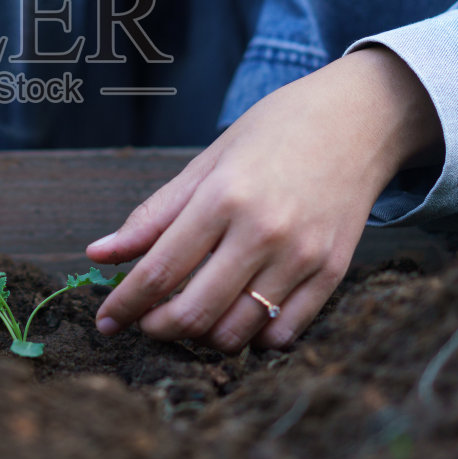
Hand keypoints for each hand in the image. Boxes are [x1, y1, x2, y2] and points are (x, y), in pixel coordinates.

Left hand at [88, 47, 443, 351]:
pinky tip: (238, 317)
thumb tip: (99, 254)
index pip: (160, 270)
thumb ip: (154, 214)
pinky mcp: (332, 273)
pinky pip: (283, 333)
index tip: (105, 321)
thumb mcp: (207, 163)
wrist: (357, 120)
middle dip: (157, 329)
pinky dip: (253, 338)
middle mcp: (263, 231)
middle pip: (194, 312)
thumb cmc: (274, 133)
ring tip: (191, 317)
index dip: (125, 304)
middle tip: (146, 323)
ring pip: (237, 332)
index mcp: (223, 197)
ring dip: (203, 338)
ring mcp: (302, 256)